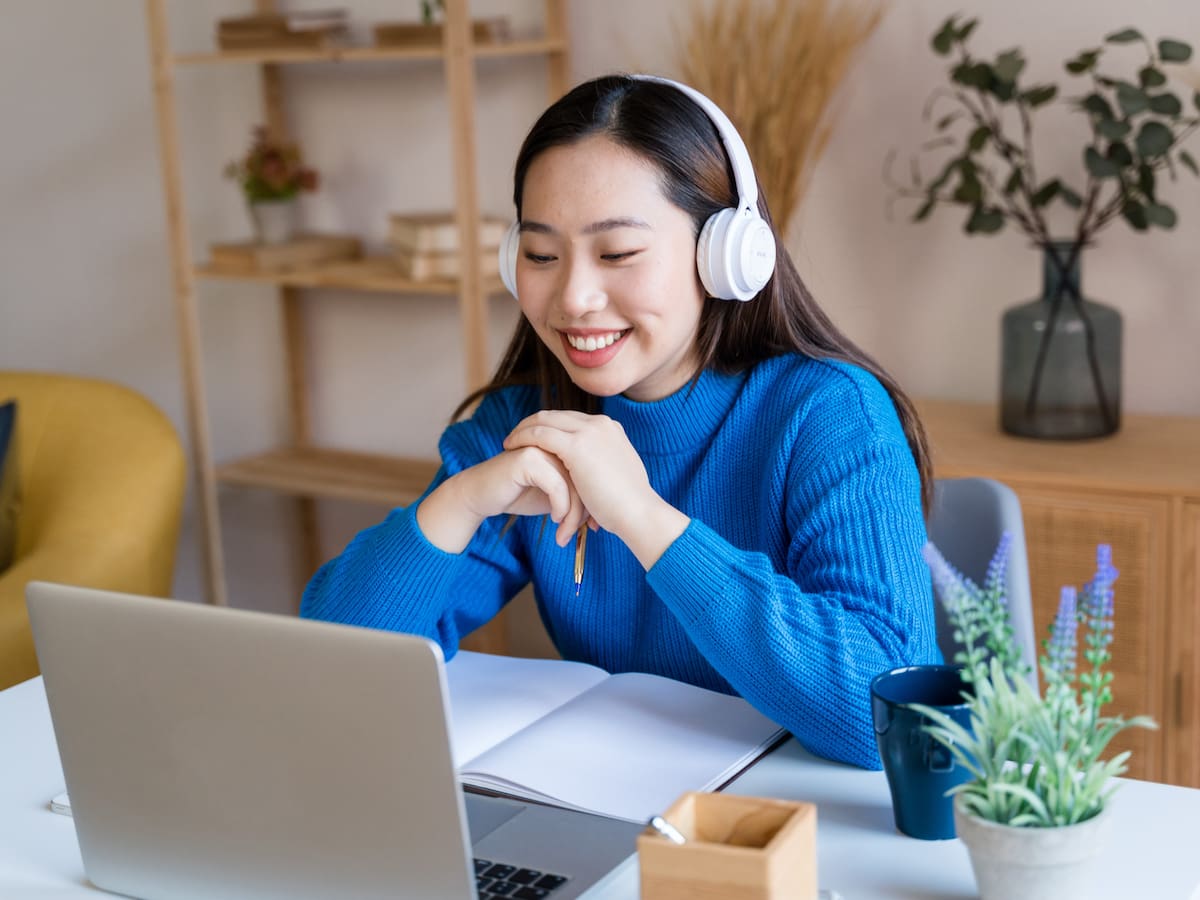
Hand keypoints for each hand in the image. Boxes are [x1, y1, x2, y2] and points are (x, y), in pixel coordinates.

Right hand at [417, 444, 587, 552]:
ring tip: (566, 534)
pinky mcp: (528, 457)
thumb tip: (603, 510)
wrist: (483, 496)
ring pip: (574, 483)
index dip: (596, 499)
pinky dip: (560, 507)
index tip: (595, 526)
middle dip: (589, 509)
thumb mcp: (557, 495)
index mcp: (567, 444)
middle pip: (587, 476)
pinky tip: (555, 520)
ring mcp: (543, 446)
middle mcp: (557, 441)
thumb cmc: (520, 495)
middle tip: (587, 532)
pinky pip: (557, 486)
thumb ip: (578, 492)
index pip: (594, 471)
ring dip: (574, 515)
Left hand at [502, 410, 688, 566]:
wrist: (639, 513)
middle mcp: (600, 424)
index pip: (571, 420)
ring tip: (509, 443)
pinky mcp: (577, 445)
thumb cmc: (629, 506)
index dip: (550, 426)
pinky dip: (523, 437)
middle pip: (556, 415)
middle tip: (515, 437)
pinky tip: (511, 448)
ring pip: (545, 420)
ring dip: (523, 429)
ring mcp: (589, 431)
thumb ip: (604, 468)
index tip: (534, 438)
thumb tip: (596, 476)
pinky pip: (540, 434)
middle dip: (533, 423)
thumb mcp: (617, 477)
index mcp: (610, 429)